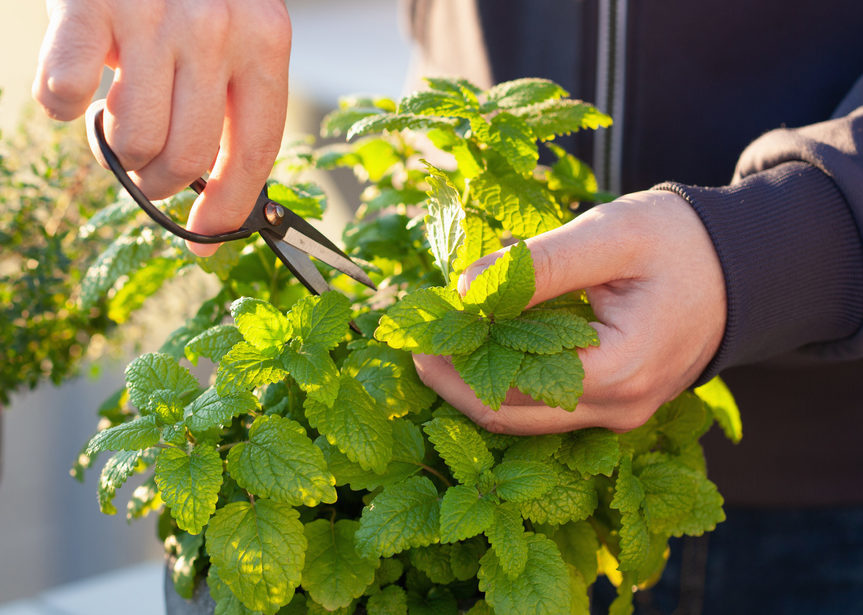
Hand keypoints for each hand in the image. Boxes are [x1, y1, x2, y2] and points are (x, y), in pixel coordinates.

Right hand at [32, 0, 291, 255]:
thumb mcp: (232, 31)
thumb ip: (231, 100)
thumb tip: (215, 191)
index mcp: (264, 41)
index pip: (255, 150)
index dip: (228, 207)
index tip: (207, 240)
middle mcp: (214, 29)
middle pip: (187, 157)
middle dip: (159, 185)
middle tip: (144, 172)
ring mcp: (150, 16)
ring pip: (133, 139)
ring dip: (117, 148)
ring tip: (115, 117)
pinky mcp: (87, 5)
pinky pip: (64, 94)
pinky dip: (60, 106)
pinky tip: (73, 89)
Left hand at [413, 190, 726, 434]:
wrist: (742, 268)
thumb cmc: (681, 243)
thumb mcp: (611, 235)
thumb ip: (539, 265)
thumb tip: (465, 289)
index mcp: (618, 370)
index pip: (510, 386)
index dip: (455, 362)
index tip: (418, 329)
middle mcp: (618, 409)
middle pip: (510, 416)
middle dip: (455, 382)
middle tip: (413, 345)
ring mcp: (619, 414)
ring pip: (525, 421)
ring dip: (477, 386)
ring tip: (440, 345)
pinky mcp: (617, 405)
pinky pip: (548, 410)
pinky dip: (508, 385)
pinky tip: (485, 350)